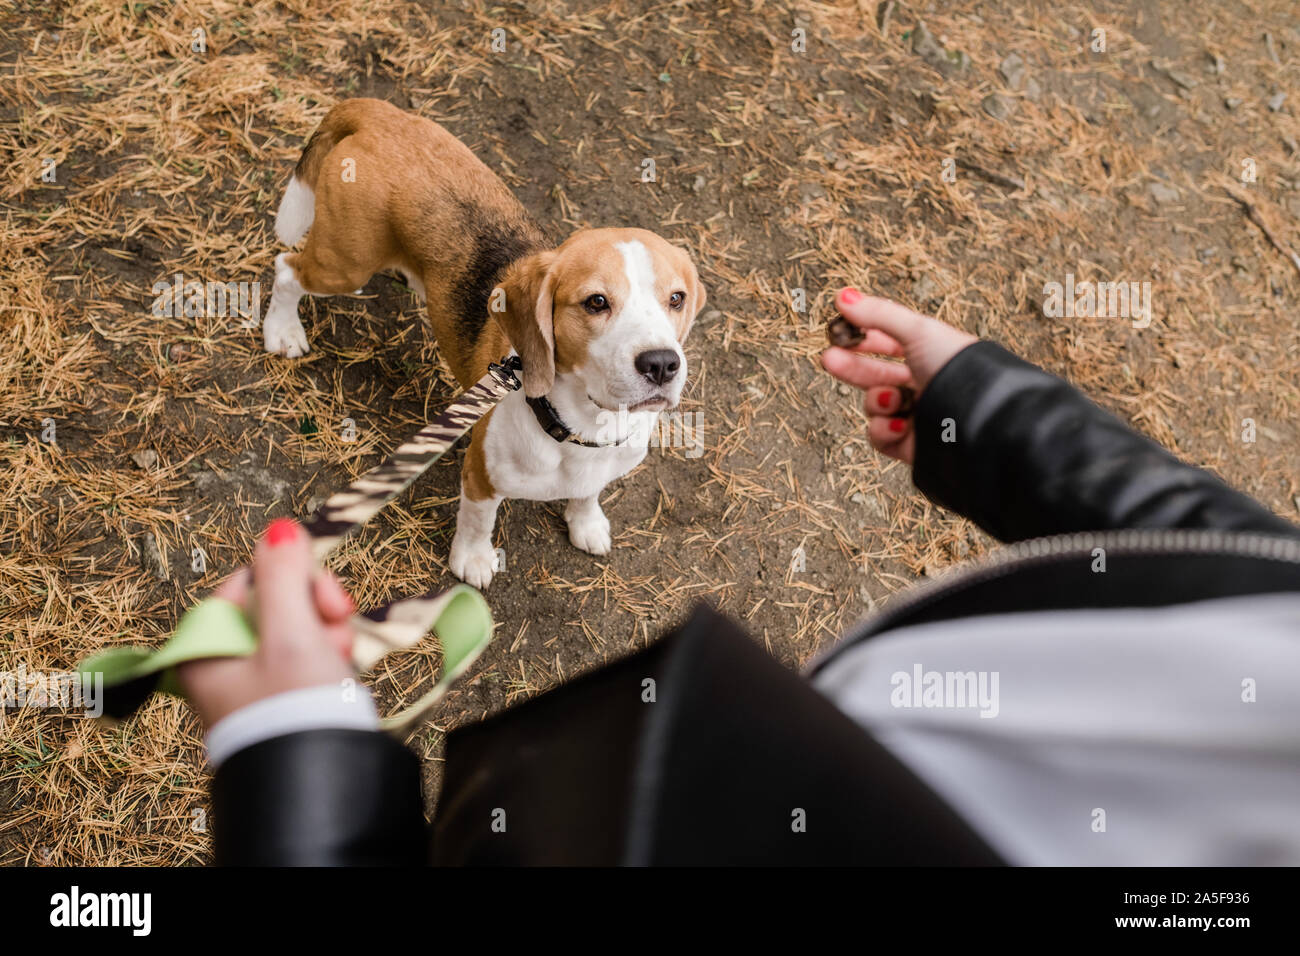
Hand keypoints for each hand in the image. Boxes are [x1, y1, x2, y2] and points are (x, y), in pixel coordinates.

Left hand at [177, 518, 357, 728]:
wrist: (321, 782)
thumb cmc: (294, 712)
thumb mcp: (291, 633)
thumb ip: (285, 575)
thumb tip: (280, 526)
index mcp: (206, 647)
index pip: (248, 582)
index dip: (291, 580)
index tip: (327, 597)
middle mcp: (220, 666)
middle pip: (274, 606)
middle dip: (315, 611)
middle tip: (338, 622)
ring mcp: (248, 687)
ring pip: (294, 632)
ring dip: (326, 636)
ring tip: (338, 660)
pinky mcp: (277, 704)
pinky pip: (303, 662)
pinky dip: (326, 661)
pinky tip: (338, 676)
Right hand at [820, 289, 977, 464]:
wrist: (977, 420)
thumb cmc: (956, 369)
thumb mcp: (917, 331)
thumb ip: (878, 314)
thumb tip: (842, 295)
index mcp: (930, 355)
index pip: (887, 344)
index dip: (862, 339)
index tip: (838, 332)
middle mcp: (923, 385)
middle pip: (874, 374)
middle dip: (851, 367)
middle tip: (828, 358)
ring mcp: (916, 416)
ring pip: (874, 407)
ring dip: (877, 401)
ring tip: (893, 399)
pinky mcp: (911, 445)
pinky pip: (881, 437)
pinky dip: (886, 430)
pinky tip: (902, 425)